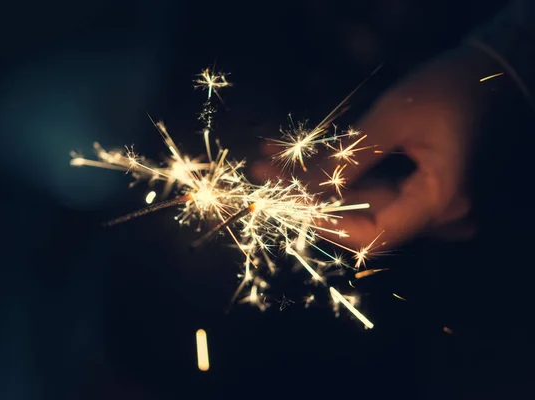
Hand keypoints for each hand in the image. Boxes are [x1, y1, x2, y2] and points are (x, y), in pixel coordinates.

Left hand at [253, 44, 500, 249]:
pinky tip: (303, 160)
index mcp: (442, 202)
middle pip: (362, 220)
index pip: (372, 236)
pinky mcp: (423, 195)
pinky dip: (340, 177)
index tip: (283, 203)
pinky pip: (376, 194)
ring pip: (363, 206)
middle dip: (309, 195)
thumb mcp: (393, 118)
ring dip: (318, 183)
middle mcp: (440, 217)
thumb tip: (298, 188)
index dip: (324, 225)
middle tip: (264, 171)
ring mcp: (432, 209)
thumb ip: (346, 158)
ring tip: (272, 160)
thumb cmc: (449, 89)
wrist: (492, 76)